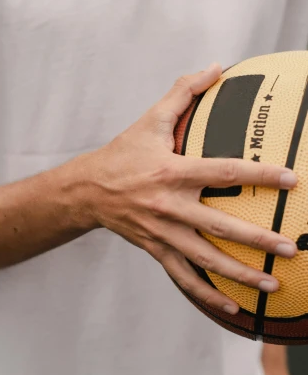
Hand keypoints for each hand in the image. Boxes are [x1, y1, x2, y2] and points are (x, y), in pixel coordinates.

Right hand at [84, 63, 297, 313]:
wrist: (86, 190)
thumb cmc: (123, 153)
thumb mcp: (150, 119)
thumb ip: (183, 92)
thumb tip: (217, 67)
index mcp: (172, 172)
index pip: (222, 173)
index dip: (258, 176)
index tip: (291, 180)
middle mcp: (169, 205)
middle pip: (219, 226)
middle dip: (257, 239)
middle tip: (290, 248)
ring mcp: (162, 233)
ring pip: (205, 259)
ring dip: (240, 274)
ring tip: (273, 284)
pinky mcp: (155, 249)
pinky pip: (184, 277)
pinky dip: (208, 294)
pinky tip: (234, 307)